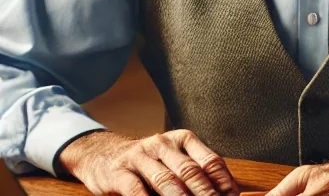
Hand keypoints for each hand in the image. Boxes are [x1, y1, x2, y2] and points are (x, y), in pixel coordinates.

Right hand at [58, 129, 238, 195]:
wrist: (101, 155)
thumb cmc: (147, 163)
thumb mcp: (172, 160)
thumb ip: (194, 173)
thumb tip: (223, 193)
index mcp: (182, 140)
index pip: (210, 160)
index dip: (224, 181)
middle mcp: (163, 144)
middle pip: (190, 170)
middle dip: (205, 192)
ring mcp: (139, 156)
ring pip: (165, 179)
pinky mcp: (118, 172)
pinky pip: (136, 189)